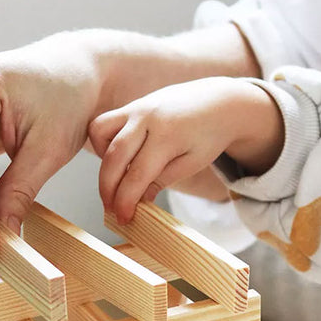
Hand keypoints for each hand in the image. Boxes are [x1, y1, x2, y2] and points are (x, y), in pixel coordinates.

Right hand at [88, 77, 282, 222]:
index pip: (138, 173)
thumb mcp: (193, 162)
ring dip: (102, 159)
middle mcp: (147, 117)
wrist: (220, 101)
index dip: (126, 200)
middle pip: (114, 156)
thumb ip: (163, 179)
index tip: (123, 218)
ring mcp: (137, 107)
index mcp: (168, 135)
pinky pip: (106, 122)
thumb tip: (138, 200)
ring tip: (117, 177)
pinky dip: (105, 142)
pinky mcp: (132, 104)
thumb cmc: (209, 135)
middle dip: (107, 187)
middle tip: (111, 209)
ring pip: (99, 131)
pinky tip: (122, 157)